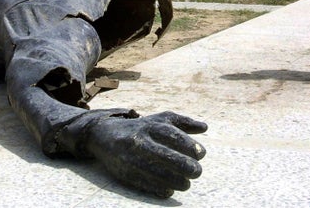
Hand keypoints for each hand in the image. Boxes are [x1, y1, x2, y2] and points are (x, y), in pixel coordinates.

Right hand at [85, 111, 206, 197]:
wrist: (104, 135)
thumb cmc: (141, 127)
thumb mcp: (160, 119)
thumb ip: (183, 123)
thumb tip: (205, 127)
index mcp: (150, 125)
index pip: (174, 136)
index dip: (191, 147)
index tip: (201, 154)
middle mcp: (139, 140)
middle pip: (166, 156)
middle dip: (186, 166)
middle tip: (197, 172)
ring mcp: (130, 158)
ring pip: (157, 173)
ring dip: (177, 181)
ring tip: (186, 183)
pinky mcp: (124, 173)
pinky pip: (145, 184)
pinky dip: (160, 188)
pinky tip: (170, 189)